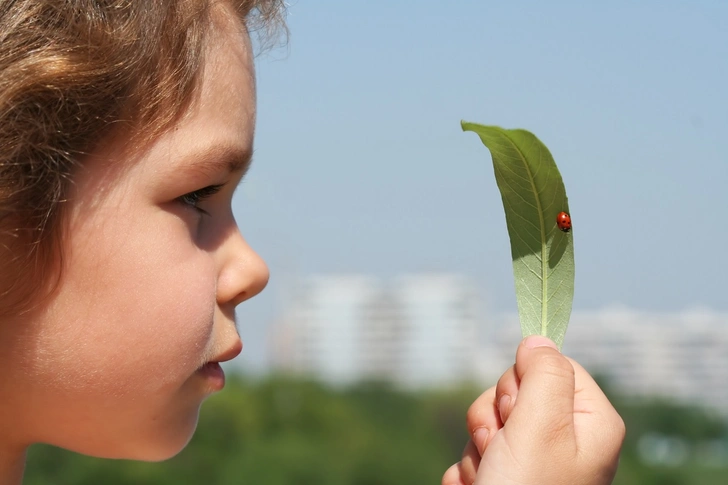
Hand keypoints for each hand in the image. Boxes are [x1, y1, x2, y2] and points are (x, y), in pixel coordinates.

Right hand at [442, 336, 624, 484]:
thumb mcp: (542, 425)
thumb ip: (544, 373)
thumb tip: (537, 338)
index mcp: (590, 422)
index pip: (553, 365)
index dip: (525, 380)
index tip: (521, 411)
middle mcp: (565, 440)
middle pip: (514, 392)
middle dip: (495, 417)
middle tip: (504, 447)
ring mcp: (532, 461)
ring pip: (487, 422)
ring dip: (479, 448)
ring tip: (494, 478)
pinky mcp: (504, 478)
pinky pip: (474, 453)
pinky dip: (471, 472)